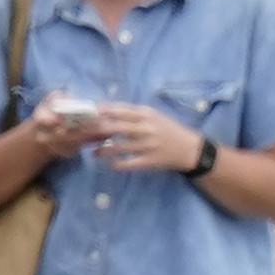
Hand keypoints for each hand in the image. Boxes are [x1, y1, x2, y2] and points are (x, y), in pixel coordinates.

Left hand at [85, 102, 203, 174]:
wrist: (190, 149)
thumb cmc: (167, 130)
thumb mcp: (153, 116)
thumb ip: (132, 113)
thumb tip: (105, 110)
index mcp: (147, 115)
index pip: (122, 111)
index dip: (104, 112)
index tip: (89, 114)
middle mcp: (147, 128)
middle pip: (117, 128)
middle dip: (99, 131)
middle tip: (84, 135)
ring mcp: (148, 145)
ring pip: (120, 147)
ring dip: (104, 150)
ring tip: (94, 152)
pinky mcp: (150, 161)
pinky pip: (130, 163)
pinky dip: (118, 164)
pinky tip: (111, 164)